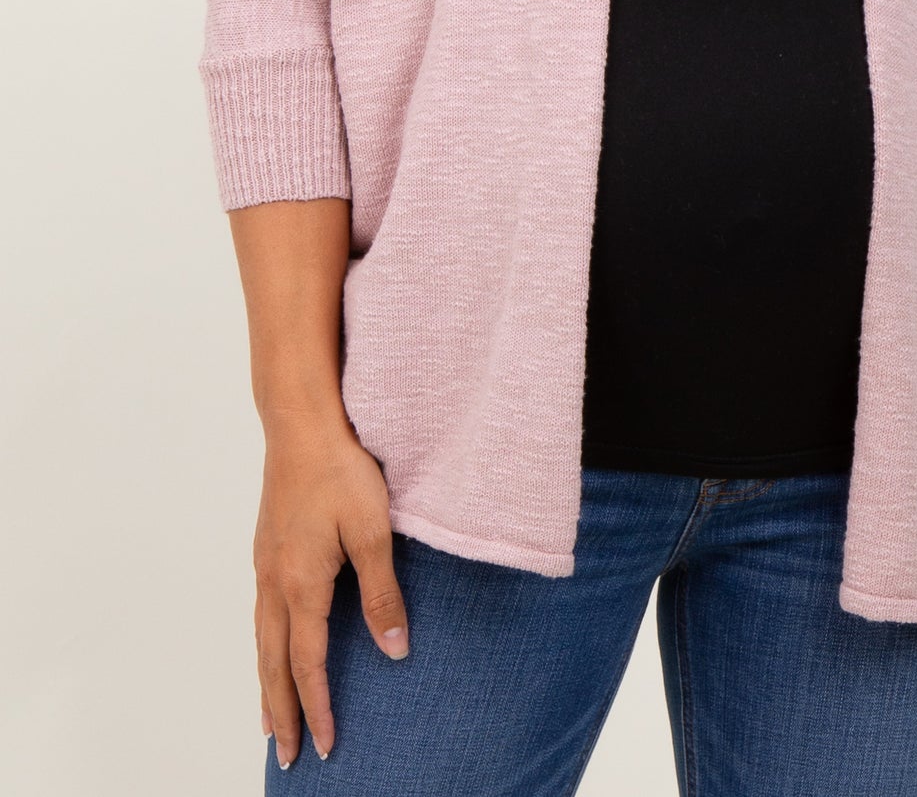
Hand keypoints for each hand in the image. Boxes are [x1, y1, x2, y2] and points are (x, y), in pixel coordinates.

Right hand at [253, 419, 410, 768]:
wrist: (302, 422)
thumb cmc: (341, 470)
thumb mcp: (373, 530)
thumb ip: (382, 592)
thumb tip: (394, 649)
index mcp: (301, 584)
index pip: (308, 663)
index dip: (318, 707)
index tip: (326, 745)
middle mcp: (274, 581)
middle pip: (273, 663)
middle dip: (281, 712)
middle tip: (286, 756)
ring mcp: (265, 563)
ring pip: (261, 640)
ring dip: (266, 684)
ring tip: (270, 719)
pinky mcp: (266, 546)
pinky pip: (260, 614)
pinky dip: (264, 648)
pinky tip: (271, 648)